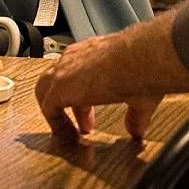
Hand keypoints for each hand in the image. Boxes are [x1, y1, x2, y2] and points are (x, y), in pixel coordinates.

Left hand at [34, 13, 188, 143]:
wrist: (139, 58)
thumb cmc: (143, 67)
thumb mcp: (138, 94)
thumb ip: (134, 114)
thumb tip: (136, 130)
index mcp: (93, 54)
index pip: (77, 74)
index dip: (82, 97)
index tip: (89, 115)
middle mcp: (75, 58)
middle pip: (56, 80)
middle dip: (66, 104)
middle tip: (81, 123)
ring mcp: (64, 70)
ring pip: (45, 89)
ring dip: (55, 110)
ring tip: (67, 131)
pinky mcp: (60, 86)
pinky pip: (48, 107)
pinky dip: (55, 122)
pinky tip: (65, 134)